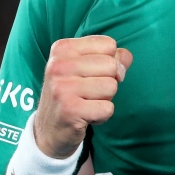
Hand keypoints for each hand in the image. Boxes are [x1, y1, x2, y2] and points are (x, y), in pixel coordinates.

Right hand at [34, 35, 132, 158]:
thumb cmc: (73, 93)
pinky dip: (102, 116)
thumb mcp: (86, 68)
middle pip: (111, 65)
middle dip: (107, 82)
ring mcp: (62, 88)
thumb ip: (112, 57)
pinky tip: (85, 116)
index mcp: (63, 48)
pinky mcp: (70, 110)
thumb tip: (126, 58)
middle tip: (87, 93)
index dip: (109, 61)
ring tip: (86, 104)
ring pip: (111, 86)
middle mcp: (59, 65)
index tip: (91, 75)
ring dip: (104, 100)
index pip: (108, 44)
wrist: (48, 130)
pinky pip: (107, 108)